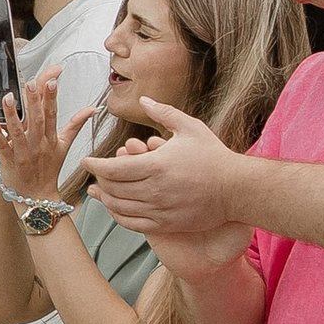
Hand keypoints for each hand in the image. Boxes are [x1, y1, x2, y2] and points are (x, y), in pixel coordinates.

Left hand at [0, 74, 87, 210]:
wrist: (38, 196)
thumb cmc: (49, 169)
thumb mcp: (65, 146)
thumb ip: (76, 124)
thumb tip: (92, 109)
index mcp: (50, 139)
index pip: (52, 115)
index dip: (52, 98)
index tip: (52, 82)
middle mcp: (38, 145)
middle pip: (36, 120)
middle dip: (34, 101)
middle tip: (30, 83)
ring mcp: (23, 153)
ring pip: (17, 131)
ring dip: (12, 114)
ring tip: (8, 97)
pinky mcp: (9, 161)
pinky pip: (2, 145)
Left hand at [83, 100, 257, 243]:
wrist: (237, 189)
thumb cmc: (214, 156)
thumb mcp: (189, 127)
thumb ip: (163, 112)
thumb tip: (143, 99)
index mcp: (156, 166)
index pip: (113, 169)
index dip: (95, 165)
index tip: (86, 160)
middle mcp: (154, 191)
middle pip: (113, 188)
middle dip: (99, 180)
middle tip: (94, 174)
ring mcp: (160, 210)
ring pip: (120, 208)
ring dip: (104, 199)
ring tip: (96, 192)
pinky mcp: (166, 224)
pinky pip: (133, 224)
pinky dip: (119, 216)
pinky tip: (115, 208)